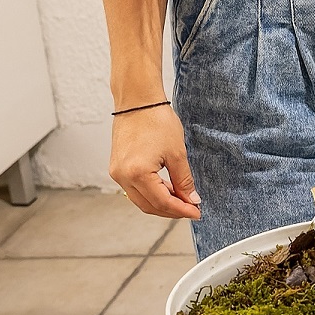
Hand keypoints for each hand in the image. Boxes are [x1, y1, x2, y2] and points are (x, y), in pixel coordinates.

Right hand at [109, 103, 200, 219]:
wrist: (137, 101)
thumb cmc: (157, 121)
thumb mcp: (177, 153)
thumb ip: (184, 180)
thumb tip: (192, 199)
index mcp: (137, 174)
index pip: (162, 202)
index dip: (182, 210)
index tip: (197, 213)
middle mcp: (122, 177)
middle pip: (149, 205)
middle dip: (172, 211)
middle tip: (192, 209)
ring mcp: (117, 173)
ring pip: (141, 199)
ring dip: (162, 203)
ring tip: (183, 200)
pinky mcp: (117, 167)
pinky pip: (135, 189)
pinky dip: (152, 192)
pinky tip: (168, 190)